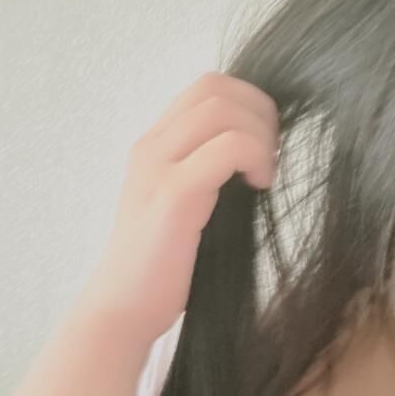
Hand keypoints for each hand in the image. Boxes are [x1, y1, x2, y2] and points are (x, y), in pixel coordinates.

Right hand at [78, 72, 279, 343]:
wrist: (122, 309)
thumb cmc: (164, 264)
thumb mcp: (187, 203)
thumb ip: (208, 168)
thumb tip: (263, 147)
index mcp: (155, 145)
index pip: (207, 86)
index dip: (249, 102)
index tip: (265, 143)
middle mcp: (151, 147)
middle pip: (215, 87)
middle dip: (260, 113)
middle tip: (271, 157)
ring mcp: (157, 168)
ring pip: (221, 110)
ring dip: (260, 135)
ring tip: (264, 174)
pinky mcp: (172, 197)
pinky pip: (226, 148)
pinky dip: (255, 157)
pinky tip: (259, 186)